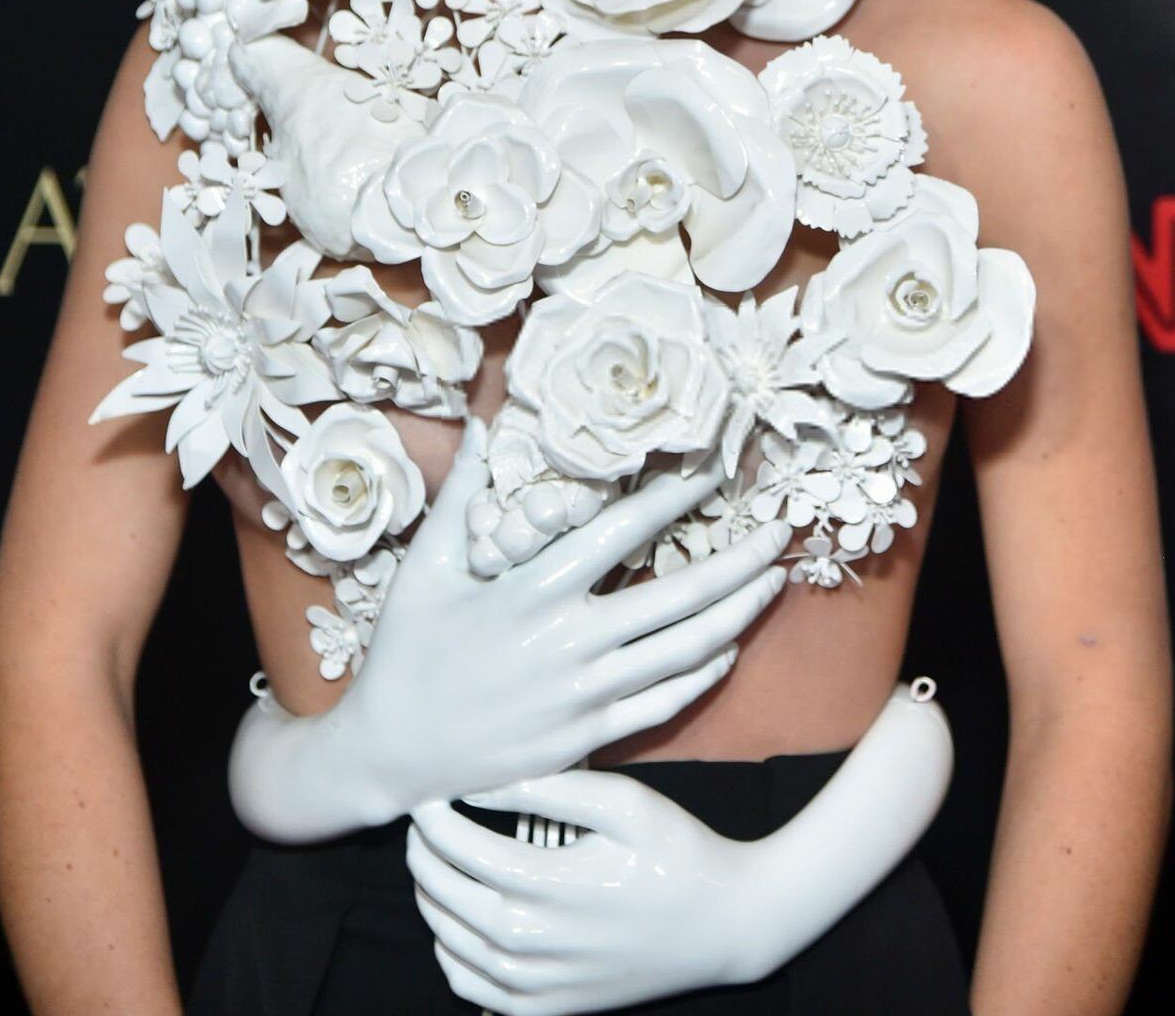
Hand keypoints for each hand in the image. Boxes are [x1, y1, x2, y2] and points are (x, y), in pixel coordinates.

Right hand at [227, 417, 792, 837]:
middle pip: (679, 596)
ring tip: (774, 581)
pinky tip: (729, 648)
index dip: (675, 497)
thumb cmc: (405, 650)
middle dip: (738, 560)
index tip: (715, 468)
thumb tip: (478, 421)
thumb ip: (462, 493)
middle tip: (782, 529)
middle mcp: (571, 642)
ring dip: (738, 614)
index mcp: (533, 590)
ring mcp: (586, 696)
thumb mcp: (424, 566)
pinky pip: (666, 703)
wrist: (392, 752)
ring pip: (685, 650)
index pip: (622, 531)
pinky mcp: (590, 738)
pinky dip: (705, 673)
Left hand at [408, 768, 756, 1013]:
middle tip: (422, 818)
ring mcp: (539, 986)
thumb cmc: (675, 851)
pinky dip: (449, 953)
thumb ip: (551, 788)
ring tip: (437, 859)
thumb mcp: (624, 802)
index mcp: (548, 887)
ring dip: (430, 898)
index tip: (427, 790)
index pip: (458, 848)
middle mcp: (534, 945)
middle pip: (443, 896)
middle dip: (422, 852)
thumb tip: (481, 783)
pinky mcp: (548, 1010)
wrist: (724, 925)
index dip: (432, 816)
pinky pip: (471, 988)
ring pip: (448, 943)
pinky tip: (459, 918)